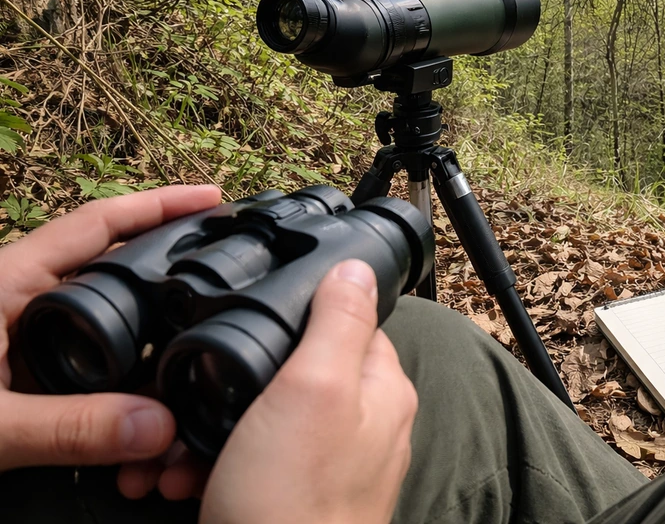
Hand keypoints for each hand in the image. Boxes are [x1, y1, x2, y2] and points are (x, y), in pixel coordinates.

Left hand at [0, 185, 222, 471]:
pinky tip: (141, 411)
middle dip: (170, 272)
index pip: (99, 224)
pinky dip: (119, 385)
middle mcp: (17, 300)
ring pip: (101, 324)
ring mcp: (16, 336)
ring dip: (147, 344)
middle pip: (112, 268)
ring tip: (192, 362)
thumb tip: (158, 426)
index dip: (160, 205)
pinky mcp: (11, 372)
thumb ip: (69, 427)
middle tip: (225, 277)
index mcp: (7, 284)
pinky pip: (83, 366)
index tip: (213, 197)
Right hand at [199, 260, 417, 523]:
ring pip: (266, 420)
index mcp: (381, 390)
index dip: (293, 322)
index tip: (249, 337)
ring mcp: (332, 465)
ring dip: (215, 429)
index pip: (345, 322)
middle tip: (200, 406)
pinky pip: (254, 463)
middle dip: (238, 385)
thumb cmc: (293, 504)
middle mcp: (365, 425)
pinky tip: (187, 480)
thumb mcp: (315, 389)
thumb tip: (358, 267)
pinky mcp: (295, 496)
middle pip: (295, 373)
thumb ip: (339, 321)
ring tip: (181, 453)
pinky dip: (217, 466)